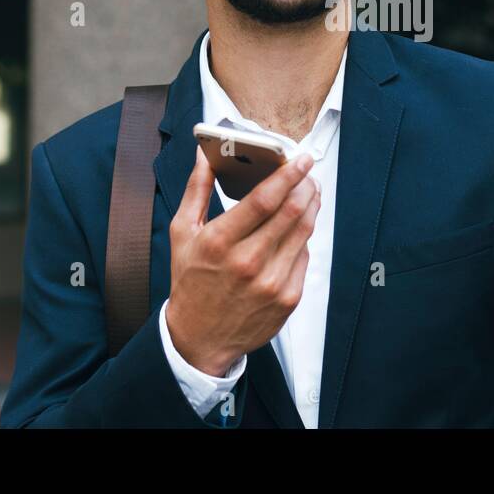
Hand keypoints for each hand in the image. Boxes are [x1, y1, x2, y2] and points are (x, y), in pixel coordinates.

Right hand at [165, 145, 320, 375]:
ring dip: (311, 206)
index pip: (264, 199)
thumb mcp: (182, 233)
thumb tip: (204, 155)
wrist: (199, 338)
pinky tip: (297, 228)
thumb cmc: (190, 282)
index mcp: (219, 242)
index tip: (300, 159)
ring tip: (309, 192)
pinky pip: (304, 256)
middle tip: (308, 172)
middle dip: (305, 185)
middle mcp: (247, 263)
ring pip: (304, 232)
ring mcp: (271, 283)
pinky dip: (304, 237)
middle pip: (291, 212)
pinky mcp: (288, 298)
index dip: (287, 174)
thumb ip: (197, 190)